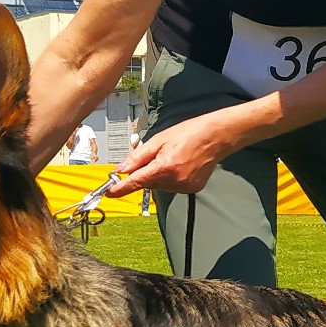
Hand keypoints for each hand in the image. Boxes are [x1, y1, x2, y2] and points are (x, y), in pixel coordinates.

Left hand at [109, 114, 238, 196]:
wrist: (216, 137)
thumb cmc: (189, 133)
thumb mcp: (159, 140)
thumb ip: (138, 157)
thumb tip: (121, 170)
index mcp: (164, 166)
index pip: (136, 182)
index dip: (121, 189)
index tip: (109, 193)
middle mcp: (175, 180)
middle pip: (148, 183)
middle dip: (145, 173)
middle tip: (155, 156)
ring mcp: (185, 186)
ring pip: (159, 186)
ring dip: (158, 176)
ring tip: (172, 157)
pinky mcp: (192, 189)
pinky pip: (172, 187)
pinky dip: (171, 178)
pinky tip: (180, 165)